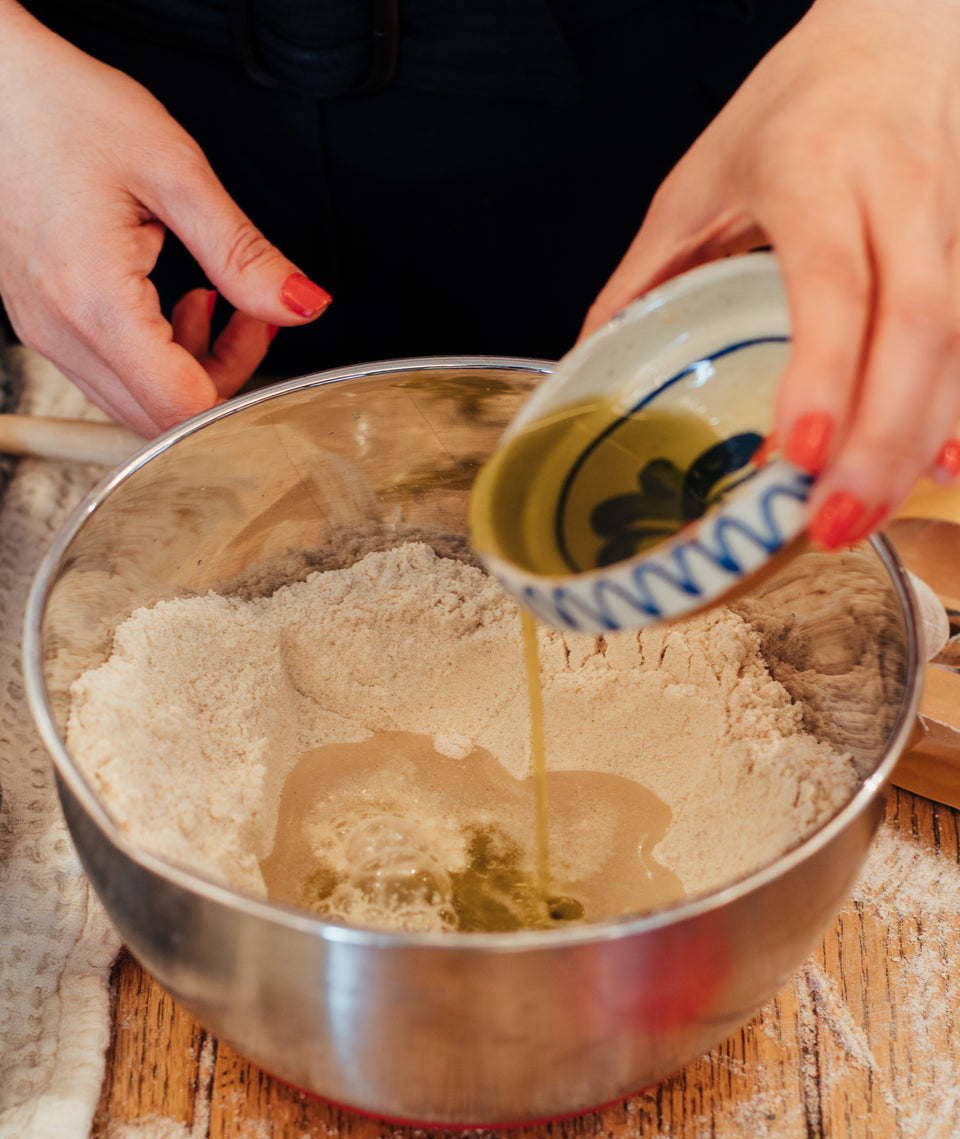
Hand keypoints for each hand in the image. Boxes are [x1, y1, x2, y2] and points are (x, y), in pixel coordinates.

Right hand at [0, 1, 330, 435]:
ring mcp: (45, 333)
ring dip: (190, 369)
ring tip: (211, 299)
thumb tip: (302, 305)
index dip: (240, 388)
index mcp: (94, 301)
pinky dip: (155, 356)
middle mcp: (61, 331)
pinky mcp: (42, 324)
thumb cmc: (64, 110)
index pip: (182, 408)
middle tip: (249, 314)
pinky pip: (112, 373)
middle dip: (222, 379)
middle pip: (161, 418)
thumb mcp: (175, 173)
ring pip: (137, 402)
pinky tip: (169, 303)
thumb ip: (243, 255)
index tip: (263, 333)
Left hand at [581, 0, 959, 547]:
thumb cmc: (797, 104)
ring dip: (916, 440)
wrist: (902, 26)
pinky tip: (936, 470)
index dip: (824, 372)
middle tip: (827, 525)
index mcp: (816, 170)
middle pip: (916, 328)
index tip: (793, 452)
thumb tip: (584, 365)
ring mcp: (958, 219)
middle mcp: (901, 193)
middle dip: (877, 439)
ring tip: (862, 519)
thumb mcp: (700, 176)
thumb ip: (645, 273)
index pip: (834, 282)